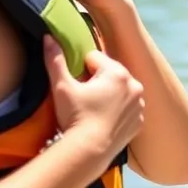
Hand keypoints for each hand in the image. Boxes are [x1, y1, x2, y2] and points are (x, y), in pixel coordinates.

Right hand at [43, 35, 143, 160]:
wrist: (89, 152)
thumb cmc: (75, 117)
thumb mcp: (61, 87)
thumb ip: (55, 60)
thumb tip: (48, 36)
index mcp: (117, 72)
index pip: (95, 58)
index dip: (81, 70)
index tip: (77, 85)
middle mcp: (135, 85)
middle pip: (110, 73)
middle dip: (97, 81)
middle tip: (84, 98)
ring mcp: (139, 105)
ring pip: (120, 90)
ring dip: (109, 95)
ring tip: (93, 110)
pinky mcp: (139, 121)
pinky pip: (127, 109)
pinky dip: (118, 111)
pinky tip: (104, 121)